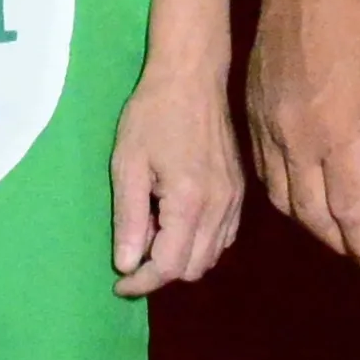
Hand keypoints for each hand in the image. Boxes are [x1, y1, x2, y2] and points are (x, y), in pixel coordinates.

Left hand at [110, 60, 244, 295]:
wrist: (193, 77)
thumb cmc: (152, 114)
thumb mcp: (128, 164)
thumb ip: (128, 218)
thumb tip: (126, 265)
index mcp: (190, 202)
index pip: (168, 266)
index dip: (141, 282)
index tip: (119, 282)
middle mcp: (219, 208)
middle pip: (192, 268)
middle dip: (160, 271)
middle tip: (133, 247)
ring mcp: (234, 200)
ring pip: (211, 256)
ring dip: (180, 258)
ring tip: (153, 229)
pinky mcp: (239, 191)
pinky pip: (223, 237)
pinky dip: (200, 243)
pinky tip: (177, 221)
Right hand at [245, 0, 359, 275]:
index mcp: (335, 135)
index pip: (349, 208)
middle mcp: (294, 141)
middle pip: (311, 212)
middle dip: (337, 239)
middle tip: (359, 250)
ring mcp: (266, 128)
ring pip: (282, 197)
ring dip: (309, 222)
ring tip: (335, 229)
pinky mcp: (250, 114)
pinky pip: (264, 172)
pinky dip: (285, 194)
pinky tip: (302, 192)